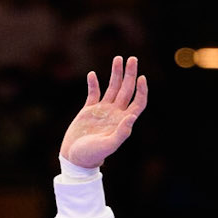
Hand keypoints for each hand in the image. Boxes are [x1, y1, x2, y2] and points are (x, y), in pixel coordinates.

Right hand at [59, 55, 147, 169]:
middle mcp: (115, 114)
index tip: (141, 77)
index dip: (142, 90)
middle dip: (130, 74)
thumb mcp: (108, 145)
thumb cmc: (92, 155)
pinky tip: (92, 74)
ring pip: (112, 88)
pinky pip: (93, 93)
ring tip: (118, 58)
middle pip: (126, 90)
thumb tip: (132, 117)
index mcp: (122, 121)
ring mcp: (102, 111)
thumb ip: (121, 133)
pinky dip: (93, 84)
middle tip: (132, 58)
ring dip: (116, 74)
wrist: (75, 158)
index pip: (138, 103)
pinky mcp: (88, 110)